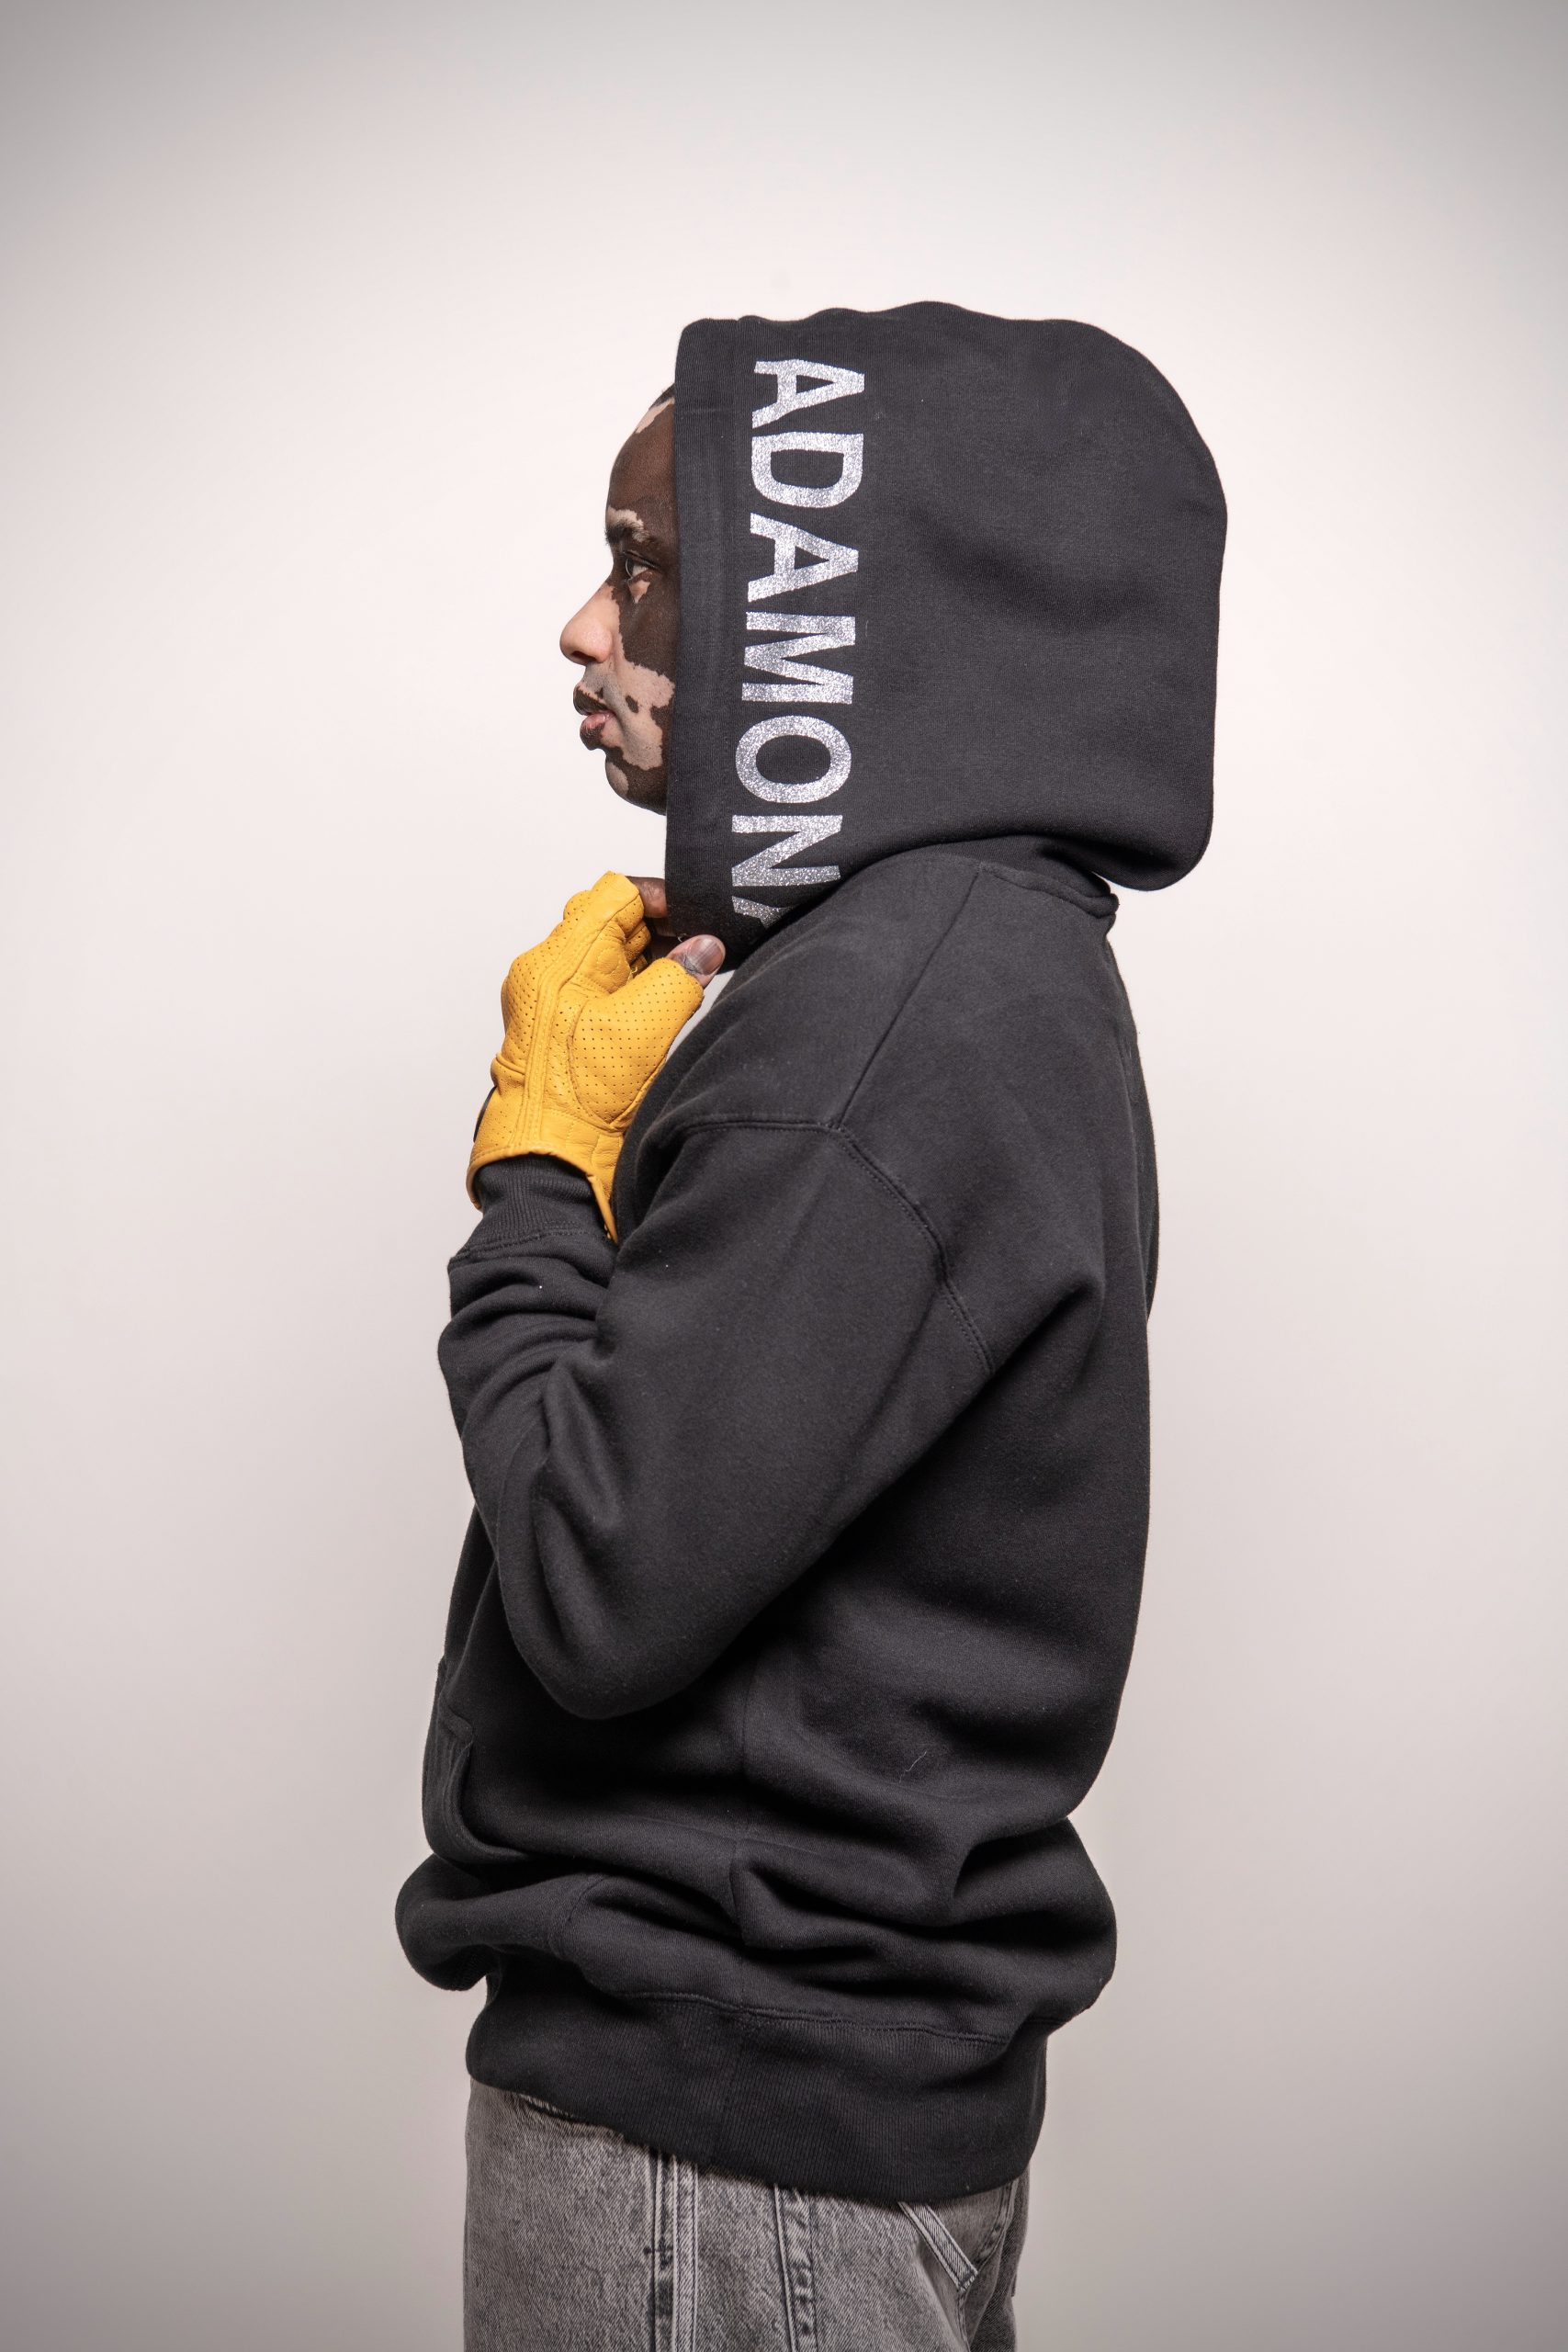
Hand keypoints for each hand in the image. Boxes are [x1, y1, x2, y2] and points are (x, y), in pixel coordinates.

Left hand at [467, 872, 723, 1237]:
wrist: (554, 1160)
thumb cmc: (579, 1102)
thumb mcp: (640, 1030)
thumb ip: (678, 979)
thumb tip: (705, 948)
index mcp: (557, 962)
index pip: (611, 896)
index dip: (658, 898)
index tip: (696, 914)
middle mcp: (553, 976)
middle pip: (616, 925)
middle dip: (665, 929)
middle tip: (707, 944)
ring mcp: (562, 1004)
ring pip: (619, 958)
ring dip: (659, 961)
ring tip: (697, 974)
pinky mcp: (575, 1030)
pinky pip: (614, 990)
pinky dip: (646, 988)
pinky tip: (675, 1002)